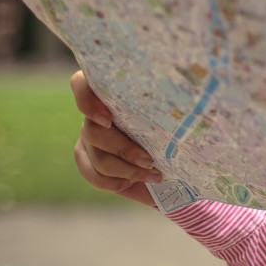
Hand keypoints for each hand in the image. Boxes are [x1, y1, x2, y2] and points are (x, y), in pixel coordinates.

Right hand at [71, 70, 161, 207]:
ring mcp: (88, 139)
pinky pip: (94, 176)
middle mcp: (95, 115)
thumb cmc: (172, 135)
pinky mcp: (87, 162)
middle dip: (124, 150)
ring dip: (127, 170)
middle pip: (93, 131)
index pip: (81, 84)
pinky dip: (115, 182)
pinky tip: (131, 181)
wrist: (168, 165)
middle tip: (149, 160)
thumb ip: (167, 109)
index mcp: (112, 95)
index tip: (108, 119)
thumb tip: (184, 106)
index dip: (86, 100)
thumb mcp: (172, 119)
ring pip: (98, 157)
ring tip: (152, 174)